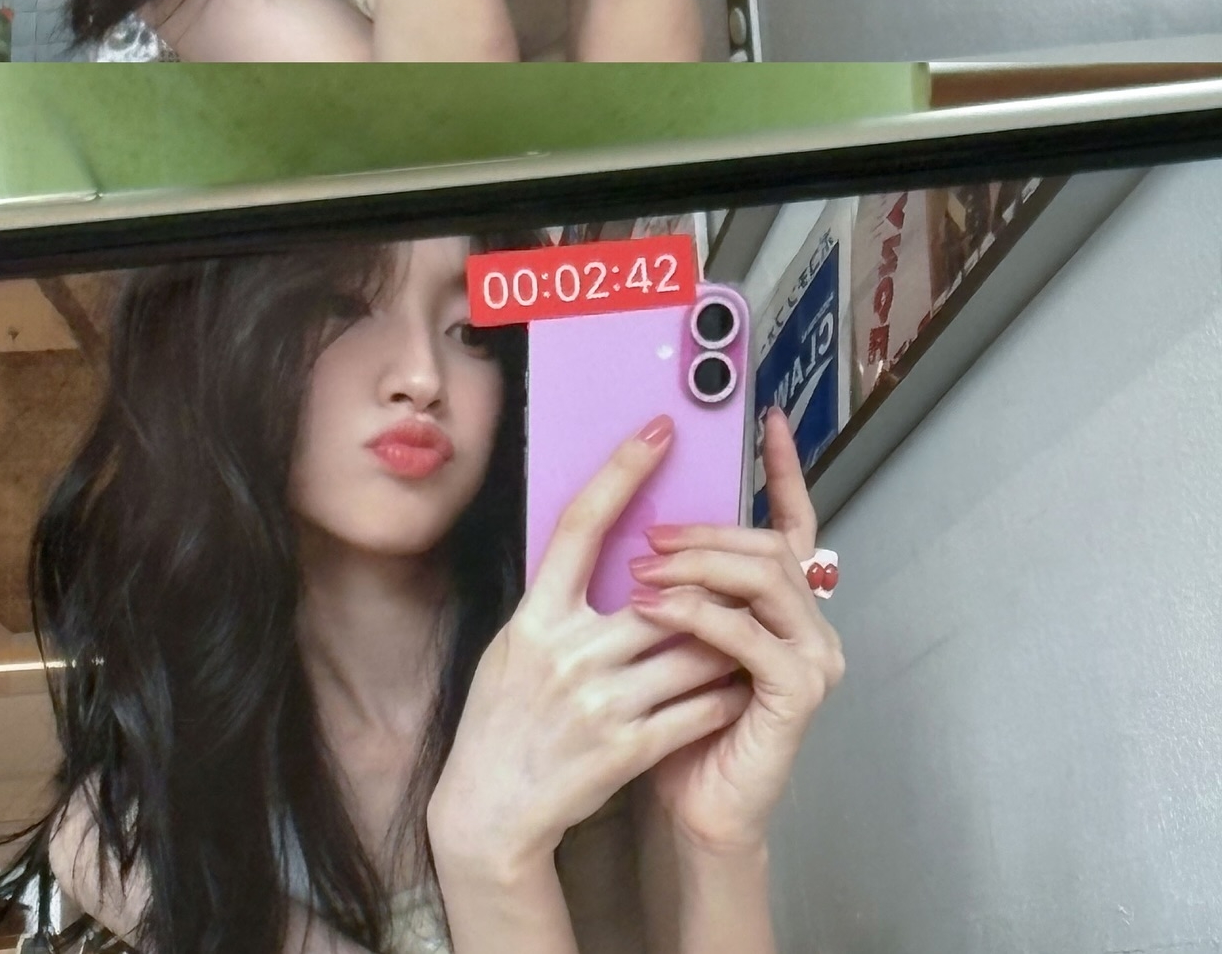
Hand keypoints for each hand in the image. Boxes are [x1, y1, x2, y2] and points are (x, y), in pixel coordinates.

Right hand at [427, 414, 746, 876]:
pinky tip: (740, 683)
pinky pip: (697, 708)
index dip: (621, 471)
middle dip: (709, 581)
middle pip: (662, 593)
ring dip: (728, 638)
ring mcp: (600, 702)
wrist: (489, 811)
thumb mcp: (514, 646)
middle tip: (744, 560)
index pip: (581, 524)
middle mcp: (567, 652)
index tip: (657, 432)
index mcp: (535, 616)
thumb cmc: (501, 719)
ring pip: (693, 650)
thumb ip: (557, 604)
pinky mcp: (627, 749)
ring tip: (753, 624)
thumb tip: (600, 551)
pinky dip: (725, 693)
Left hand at [629, 407, 844, 855]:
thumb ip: (683, 585)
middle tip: (651, 534)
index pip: (792, 523)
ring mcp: (812, 658)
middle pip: (769, 545)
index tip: (769, 420)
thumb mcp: (676, 638)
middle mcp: (810, 624)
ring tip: (645, 569)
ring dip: (701, 566)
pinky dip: (700, 616)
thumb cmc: (679, 724)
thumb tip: (646, 523)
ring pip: (765, 579)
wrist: (692, 809)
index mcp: (784, 605)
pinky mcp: (798, 694)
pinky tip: (655, 609)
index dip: (785, 470)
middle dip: (707, 532)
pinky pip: (751, 636)